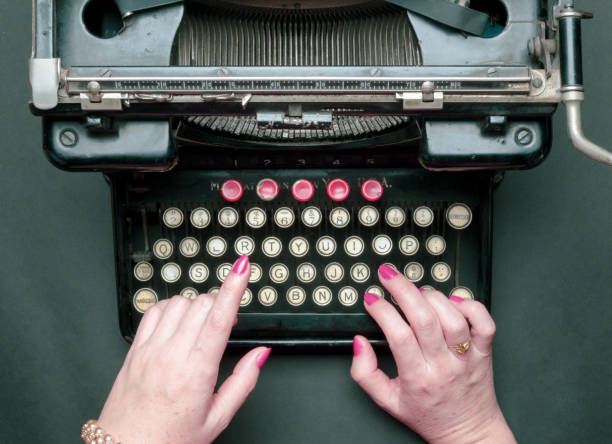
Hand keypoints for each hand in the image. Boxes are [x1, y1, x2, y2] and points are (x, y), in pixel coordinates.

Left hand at [96, 255, 269, 443]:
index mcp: (196, 373)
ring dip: (197, 306)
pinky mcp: (135, 350)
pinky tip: (178, 321)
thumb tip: (261, 354)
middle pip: (202, 304)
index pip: (219, 317)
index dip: (234, 287)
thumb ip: (243, 382)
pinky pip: (154, 310)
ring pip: (179, 303)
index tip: (242, 266)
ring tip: (203, 326)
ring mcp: (150, 350)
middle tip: (227, 321)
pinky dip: (171, 307)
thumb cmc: (169, 440)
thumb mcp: (217, 418)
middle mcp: (171, 355)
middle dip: (221, 303)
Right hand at [351, 265, 515, 443]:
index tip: (372, 299)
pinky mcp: (485, 352)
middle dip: (402, 289)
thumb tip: (360, 342)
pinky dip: (470, 305)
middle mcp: (444, 366)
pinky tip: (452, 301)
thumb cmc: (428, 415)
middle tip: (388, 275)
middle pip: (425, 319)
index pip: (400, 336)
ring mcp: (467, 358)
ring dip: (431, 296)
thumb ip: (364, 373)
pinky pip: (484, 322)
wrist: (467, 431)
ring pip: (452, 317)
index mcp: (418, 378)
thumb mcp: (386, 401)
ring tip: (417, 292)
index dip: (383, 311)